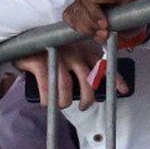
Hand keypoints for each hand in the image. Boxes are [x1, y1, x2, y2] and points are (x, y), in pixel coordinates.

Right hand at [12, 39, 126, 108]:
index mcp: (85, 51)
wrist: (25, 42)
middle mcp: (74, 53)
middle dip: (87, 99)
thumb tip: (93, 92)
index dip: (116, 78)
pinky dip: (47, 99)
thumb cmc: (52, 53)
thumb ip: (82, 68)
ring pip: (67, 86)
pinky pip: (47, 86)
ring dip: (64, 101)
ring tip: (62, 105)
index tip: (124, 91)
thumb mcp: (72, 55)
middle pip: (87, 81)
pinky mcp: (39, 61)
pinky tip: (45, 102)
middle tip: (83, 106)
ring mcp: (58, 57)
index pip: (104, 65)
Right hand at [62, 0, 144, 44]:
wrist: (127, 19)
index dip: (95, 13)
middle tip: (104, 34)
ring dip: (87, 28)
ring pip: (74, 13)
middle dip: (92, 22)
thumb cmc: (128, 7)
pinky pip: (69, 18)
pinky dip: (80, 28)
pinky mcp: (73, 9)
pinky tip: (92, 33)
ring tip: (101, 36)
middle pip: (81, 5)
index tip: (105, 25)